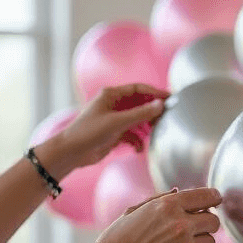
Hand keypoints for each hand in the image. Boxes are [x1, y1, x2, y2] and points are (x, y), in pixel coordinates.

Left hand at [36, 84, 168, 178]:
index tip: (170, 98)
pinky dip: (137, 141)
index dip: (155, 93)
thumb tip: (160, 105)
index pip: (139, 89)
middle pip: (141, 105)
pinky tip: (137, 149)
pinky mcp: (115, 133)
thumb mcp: (117, 122)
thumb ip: (140, 114)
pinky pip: (133, 134)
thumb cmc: (89, 132)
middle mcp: (114, 105)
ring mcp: (115, 119)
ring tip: (151, 137)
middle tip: (164, 121)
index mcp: (112, 95)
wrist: (72, 152)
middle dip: (152, 114)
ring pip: (138, 120)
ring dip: (145, 129)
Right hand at [84, 187, 221, 242]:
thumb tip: (178, 190)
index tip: (216, 201)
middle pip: (214, 221)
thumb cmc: (117, 241)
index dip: (214, 198)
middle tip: (193, 231)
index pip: (207, 196)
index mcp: (168, 205)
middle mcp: (180, 224)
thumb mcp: (133, 212)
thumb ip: (159, 200)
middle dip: (206, 225)